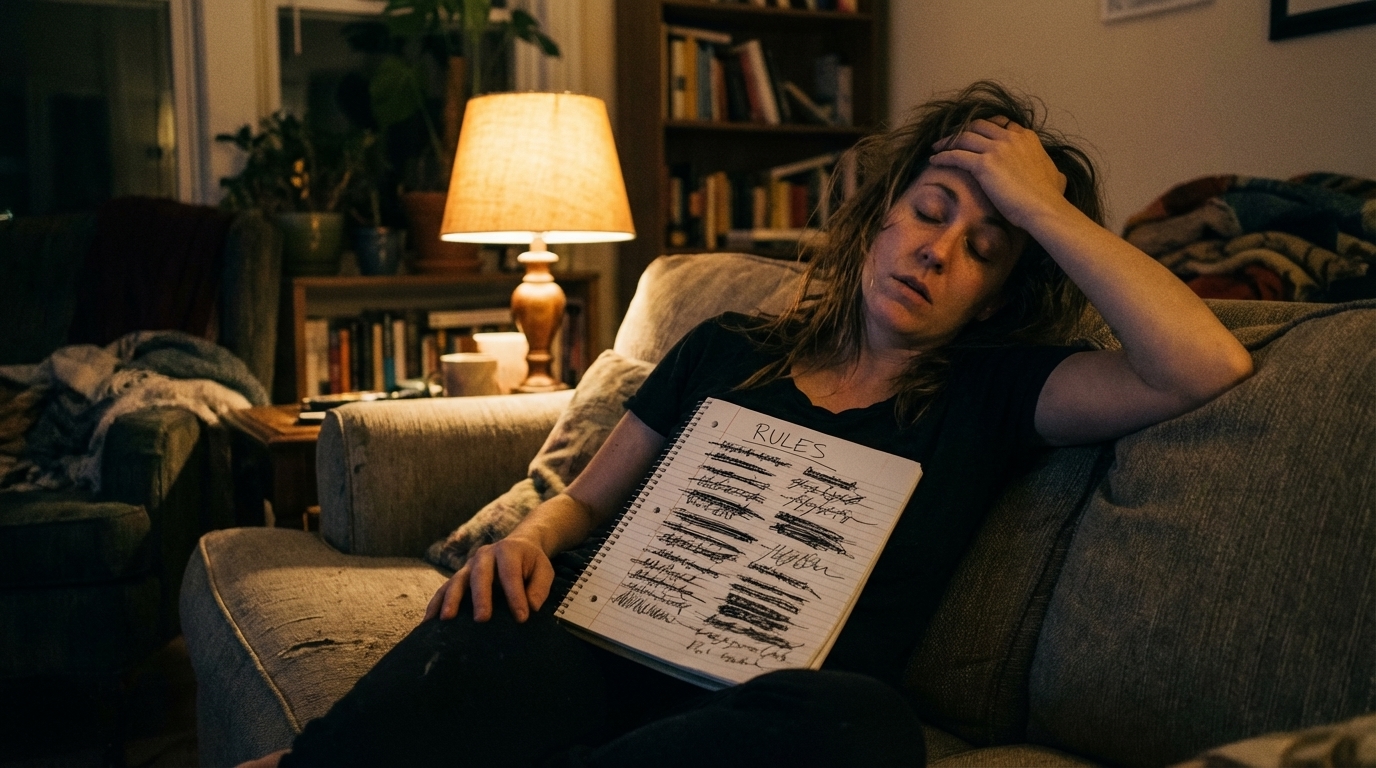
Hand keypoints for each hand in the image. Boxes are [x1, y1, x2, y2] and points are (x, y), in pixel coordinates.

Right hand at [423, 536, 553, 622]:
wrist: (517, 546)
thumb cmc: (531, 563)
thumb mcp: (544, 570)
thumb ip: (539, 588)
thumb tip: (531, 607)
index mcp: (508, 551)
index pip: (510, 573)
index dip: (515, 595)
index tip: (521, 618)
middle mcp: (485, 555)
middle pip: (480, 575)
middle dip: (480, 597)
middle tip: (482, 619)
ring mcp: (468, 565)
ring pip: (457, 580)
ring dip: (451, 600)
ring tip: (446, 619)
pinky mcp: (459, 576)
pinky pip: (444, 589)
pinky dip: (435, 604)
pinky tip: (428, 621)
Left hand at [929, 118, 1068, 229]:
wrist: (1043, 208)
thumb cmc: (1049, 197)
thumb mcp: (1055, 175)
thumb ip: (1052, 170)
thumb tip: (1058, 175)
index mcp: (1026, 137)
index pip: (1000, 125)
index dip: (984, 129)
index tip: (974, 136)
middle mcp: (1011, 138)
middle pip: (979, 126)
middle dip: (962, 130)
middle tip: (951, 138)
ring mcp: (997, 149)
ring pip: (964, 137)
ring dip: (948, 141)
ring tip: (937, 147)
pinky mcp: (984, 164)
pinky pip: (956, 155)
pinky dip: (943, 156)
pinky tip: (934, 160)